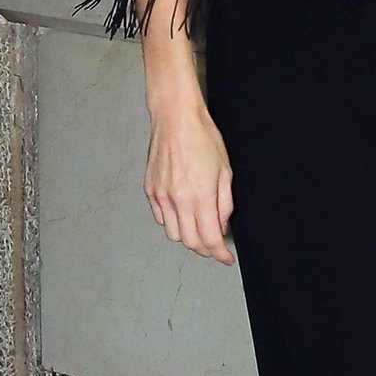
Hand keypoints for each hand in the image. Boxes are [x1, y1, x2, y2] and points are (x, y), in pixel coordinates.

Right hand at [144, 82, 235, 263]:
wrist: (175, 118)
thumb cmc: (202, 137)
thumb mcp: (225, 171)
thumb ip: (224, 203)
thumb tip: (221, 226)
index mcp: (200, 196)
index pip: (210, 239)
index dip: (220, 254)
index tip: (225, 257)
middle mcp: (177, 200)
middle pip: (190, 242)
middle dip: (205, 249)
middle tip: (215, 246)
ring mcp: (160, 196)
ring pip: (173, 234)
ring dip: (188, 237)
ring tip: (198, 228)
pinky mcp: (150, 190)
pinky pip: (160, 218)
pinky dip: (172, 222)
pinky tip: (182, 213)